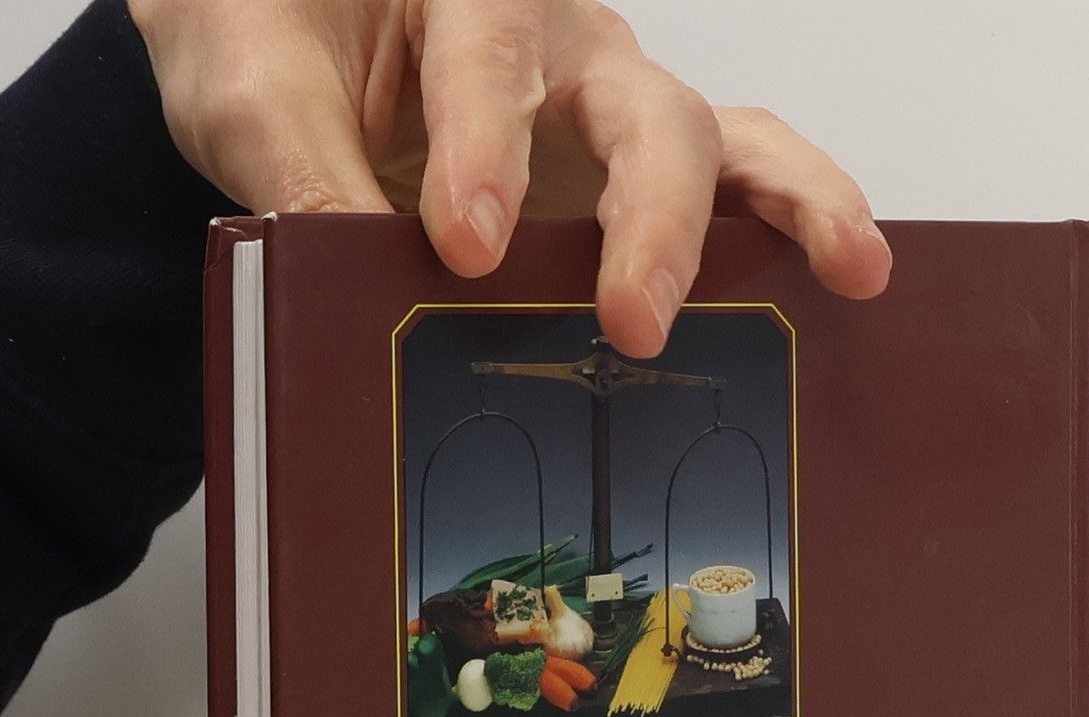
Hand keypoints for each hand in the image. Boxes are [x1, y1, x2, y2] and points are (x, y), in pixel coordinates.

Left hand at [127, 0, 890, 356]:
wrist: (286, 35)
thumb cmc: (269, 27)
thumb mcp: (244, 76)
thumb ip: (289, 159)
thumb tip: (333, 269)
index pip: (486, 61)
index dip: (483, 151)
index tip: (465, 245)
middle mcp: (554, 37)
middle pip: (637, 106)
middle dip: (645, 215)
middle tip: (632, 316)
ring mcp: (606, 107)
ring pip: (715, 136)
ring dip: (780, 207)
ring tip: (844, 268)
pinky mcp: (629, 175)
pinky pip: (735, 180)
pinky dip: (790, 221)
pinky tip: (845, 275)